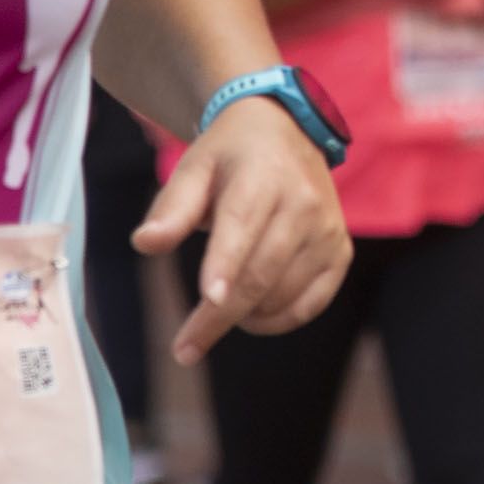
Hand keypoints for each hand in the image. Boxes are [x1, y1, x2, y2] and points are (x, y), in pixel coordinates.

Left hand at [140, 95, 353, 362]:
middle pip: (260, 274)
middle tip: (184, 350)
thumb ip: (171, 209)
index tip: (208, 301)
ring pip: (282, 295)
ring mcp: (327, 230)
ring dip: (244, 316)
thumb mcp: (194, 168)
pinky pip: (310, 304)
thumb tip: (144, 243)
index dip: (225, 266)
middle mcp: (304, 203)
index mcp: (263, 175)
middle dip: (218, 317)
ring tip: (216, 305)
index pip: (242, 226)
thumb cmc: (230, 157)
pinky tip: (250, 315)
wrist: (287, 133)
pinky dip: (277, 320)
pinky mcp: (339, 252)